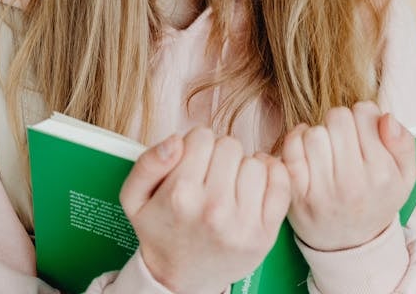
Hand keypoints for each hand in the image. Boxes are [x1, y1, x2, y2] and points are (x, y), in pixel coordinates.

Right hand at [120, 127, 290, 293]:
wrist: (180, 279)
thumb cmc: (161, 231)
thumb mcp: (135, 198)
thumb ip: (148, 163)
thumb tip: (175, 140)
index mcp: (180, 195)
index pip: (202, 136)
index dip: (195, 145)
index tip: (192, 162)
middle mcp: (214, 209)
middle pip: (230, 145)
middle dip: (219, 155)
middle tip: (210, 176)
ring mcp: (243, 222)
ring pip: (255, 162)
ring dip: (243, 168)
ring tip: (229, 185)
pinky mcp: (266, 233)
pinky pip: (281, 182)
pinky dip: (271, 175)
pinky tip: (254, 183)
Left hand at [281, 101, 415, 251]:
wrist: (349, 243)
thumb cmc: (376, 200)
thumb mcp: (405, 176)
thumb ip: (404, 143)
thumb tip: (385, 117)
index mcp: (381, 174)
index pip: (364, 113)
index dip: (364, 115)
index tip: (364, 129)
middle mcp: (351, 183)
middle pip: (337, 118)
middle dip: (341, 121)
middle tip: (344, 137)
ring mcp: (321, 190)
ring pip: (314, 132)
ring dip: (319, 133)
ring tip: (328, 147)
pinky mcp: (296, 193)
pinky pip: (291, 148)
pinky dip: (296, 140)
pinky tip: (308, 148)